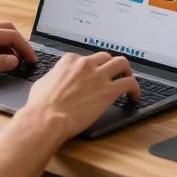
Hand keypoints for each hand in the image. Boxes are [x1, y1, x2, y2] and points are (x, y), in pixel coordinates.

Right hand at [24, 52, 140, 139]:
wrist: (47, 118)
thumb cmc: (41, 105)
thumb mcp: (43, 82)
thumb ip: (54, 77)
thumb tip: (55, 80)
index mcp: (70, 61)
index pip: (87, 58)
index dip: (92, 68)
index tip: (94, 76)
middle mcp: (86, 64)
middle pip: (106, 57)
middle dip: (111, 66)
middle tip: (114, 76)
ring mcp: (98, 76)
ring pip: (122, 63)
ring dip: (126, 71)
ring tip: (128, 81)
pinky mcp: (109, 90)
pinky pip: (129, 83)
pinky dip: (135, 88)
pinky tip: (134, 95)